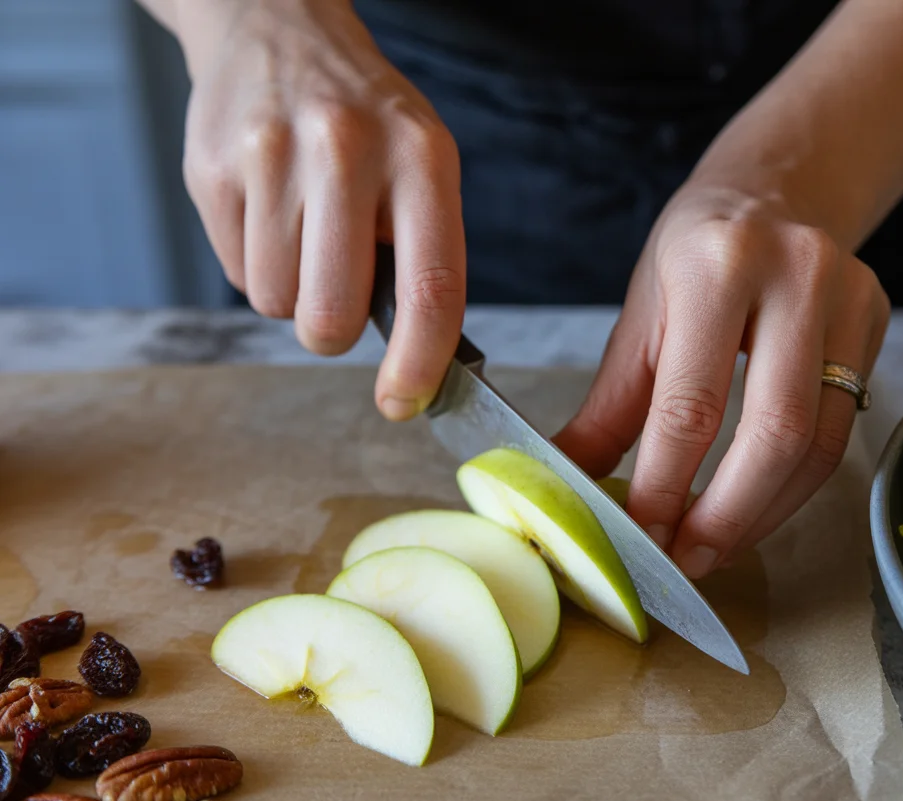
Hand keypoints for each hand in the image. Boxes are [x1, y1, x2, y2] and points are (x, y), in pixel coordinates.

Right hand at [180, 0, 464, 418]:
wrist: (277, 29)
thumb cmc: (366, 120)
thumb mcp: (422, 163)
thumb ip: (425, 252)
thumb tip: (418, 364)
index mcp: (421, 157)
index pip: (431, 288)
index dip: (419, 363)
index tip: (403, 402)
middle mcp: (346, 150)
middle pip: (332, 316)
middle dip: (334, 330)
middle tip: (338, 294)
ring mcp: (271, 156)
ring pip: (278, 303)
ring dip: (294, 290)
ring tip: (305, 227)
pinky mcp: (212, 169)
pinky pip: (237, 274)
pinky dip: (257, 263)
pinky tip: (269, 210)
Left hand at [554, 183, 889, 577]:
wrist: (775, 189)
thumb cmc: (695, 254)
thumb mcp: (639, 315)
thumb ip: (609, 408)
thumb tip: (568, 485)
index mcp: (716, 264)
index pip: (692, 403)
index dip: (666, 485)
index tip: (643, 537)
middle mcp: (795, 274)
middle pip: (774, 433)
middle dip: (728, 516)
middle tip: (688, 560)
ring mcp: (849, 298)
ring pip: (821, 443)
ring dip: (766, 513)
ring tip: (717, 546)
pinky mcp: (877, 324)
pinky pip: (842, 431)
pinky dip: (795, 486)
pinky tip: (756, 507)